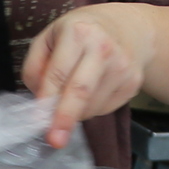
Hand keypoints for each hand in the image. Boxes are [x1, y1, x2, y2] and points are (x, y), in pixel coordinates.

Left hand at [21, 6, 149, 146]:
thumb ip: (35, 66)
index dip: (47, 99)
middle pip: (81, 91)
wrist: (128, 28)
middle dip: (65, 118)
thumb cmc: (81, 33)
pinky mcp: (133, 83)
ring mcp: (122, 67)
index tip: (39, 120)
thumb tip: (39, 100)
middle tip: (55, 140)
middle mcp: (103, 48)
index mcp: (78, 33)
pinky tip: (92, 91)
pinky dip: (91, 110)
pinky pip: (105, 108)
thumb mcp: (49, 37)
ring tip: (72, 95)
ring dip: (75, 113)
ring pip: (92, 106)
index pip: (58, 72)